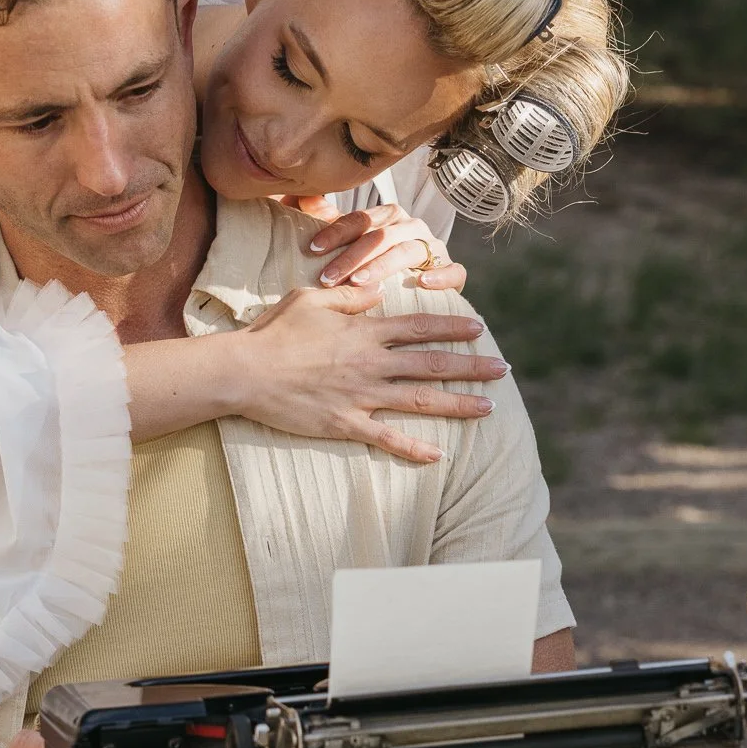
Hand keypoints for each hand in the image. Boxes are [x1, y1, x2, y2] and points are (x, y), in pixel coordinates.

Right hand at [226, 283, 505, 464]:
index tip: (479, 330)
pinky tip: (438, 456)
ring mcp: (360, 396)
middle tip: (501, 369)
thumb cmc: (273, 333)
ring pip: (420, 400)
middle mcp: (370, 363)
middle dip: (471, 366)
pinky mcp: (345, 424)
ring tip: (488, 407)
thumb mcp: (311, 301)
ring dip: (458, 404)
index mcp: (364, 332)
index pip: (420, 327)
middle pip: (432, 363)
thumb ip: (350, 297)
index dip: (452, 327)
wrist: (244, 372)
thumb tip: (378, 292)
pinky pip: (386, 438)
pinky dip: (413, 448)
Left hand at [286, 196, 463, 297]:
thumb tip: (302, 196)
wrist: (413, 292)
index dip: (336, 232)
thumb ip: (324, 219)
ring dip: (383, 267)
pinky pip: (453, 271)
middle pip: (381, 236)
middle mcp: (411, 227)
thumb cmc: (372, 266)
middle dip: (352, 256)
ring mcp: (433, 248)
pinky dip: (440, 276)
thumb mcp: (346, 243)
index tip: (312, 249)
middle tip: (328, 277)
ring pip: (409, 251)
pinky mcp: (452, 273)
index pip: (360, 219)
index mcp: (388, 217)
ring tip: (360, 281)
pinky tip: (422, 284)